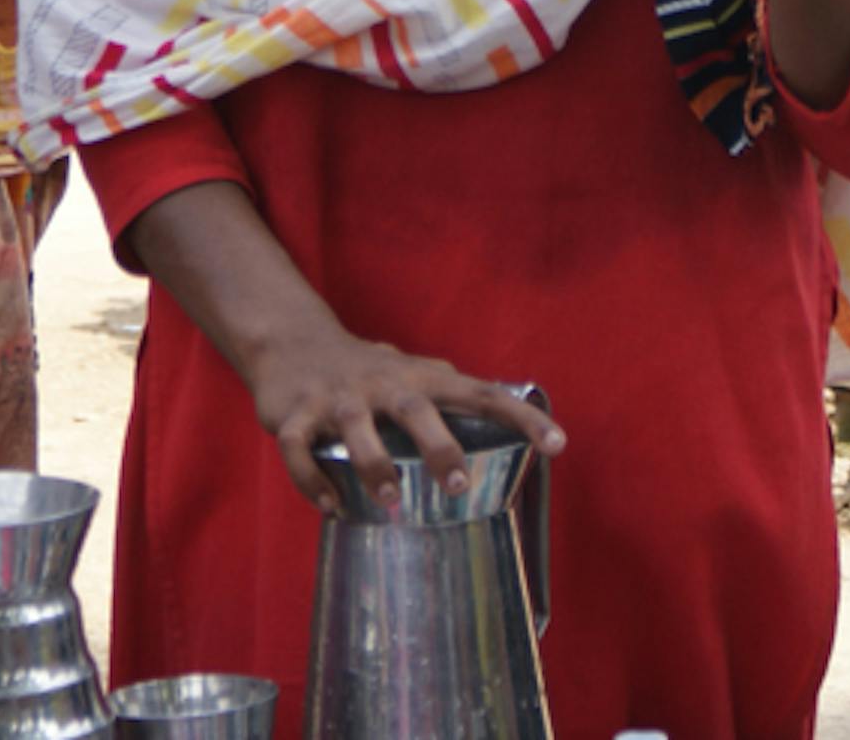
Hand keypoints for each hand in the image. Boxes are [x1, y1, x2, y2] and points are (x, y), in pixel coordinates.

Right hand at [241, 322, 563, 518]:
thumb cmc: (368, 370)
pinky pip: (300, 447)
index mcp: (421, 378)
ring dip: (373, 465)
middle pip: (416, 408)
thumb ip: (453, 396)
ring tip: (391, 501)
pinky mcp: (294, 414)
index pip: (481, 393)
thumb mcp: (414, 375)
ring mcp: (337, 398)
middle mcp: (382, 383)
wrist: (291, 342)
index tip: (558, 445)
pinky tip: (331, 506)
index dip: (522, 418)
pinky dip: (312, 478)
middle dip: (439, 445)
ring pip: (356, 426)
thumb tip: (509, 418)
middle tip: (458, 485)